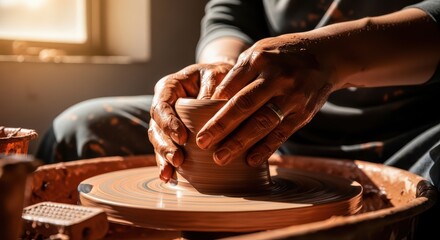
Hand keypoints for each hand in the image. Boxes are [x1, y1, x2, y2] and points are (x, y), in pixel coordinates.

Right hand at [148, 63, 232, 181]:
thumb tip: (206, 106)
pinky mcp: (174, 134)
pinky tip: (170, 178)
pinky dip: (167, 164)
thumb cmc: (220, 75)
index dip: (168, 122)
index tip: (182, 137)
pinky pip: (167, 149)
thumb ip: (211, 86)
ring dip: (163, 157)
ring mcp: (168, 120)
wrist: (223, 79)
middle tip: (178, 159)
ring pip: (158, 140)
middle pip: (155, 127)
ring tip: (171, 172)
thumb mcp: (217, 73)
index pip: (161, 105)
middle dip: (164, 145)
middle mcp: (164, 104)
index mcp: (170, 86)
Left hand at [196, 34, 337, 166]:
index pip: (232, 83)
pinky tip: (250, 160)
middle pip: (244, 105)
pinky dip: (265, 148)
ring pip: (262, 123)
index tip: (195, 118)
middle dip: (221, 126)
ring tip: (220, 158)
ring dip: (240, 143)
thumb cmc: (282, 56)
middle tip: (202, 143)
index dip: (214, 102)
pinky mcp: (303, 114)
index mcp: (261, 59)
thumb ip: (239, 72)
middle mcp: (278, 77)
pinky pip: (282, 134)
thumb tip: (215, 99)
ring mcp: (293, 97)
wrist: (325, 56)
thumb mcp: (260, 51)